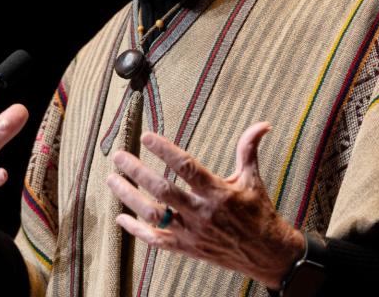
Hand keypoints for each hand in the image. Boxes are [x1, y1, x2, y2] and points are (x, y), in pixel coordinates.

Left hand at [106, 122, 304, 288]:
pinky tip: (120, 218)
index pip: (186, 167)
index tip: (146, 136)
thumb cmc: (258, 213)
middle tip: (118, 156)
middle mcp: (202, 213)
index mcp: (218, 193)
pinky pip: (155, 240)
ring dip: (129, 197)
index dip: (165, 150)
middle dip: (137, 172)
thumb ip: (249, 149)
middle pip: (162, 190)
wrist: (266, 254)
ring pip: (153, 214)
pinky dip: (136, 230)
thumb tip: (262, 124)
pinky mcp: (186, 248)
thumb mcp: (253, 179)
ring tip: (113, 180)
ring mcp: (191, 233)